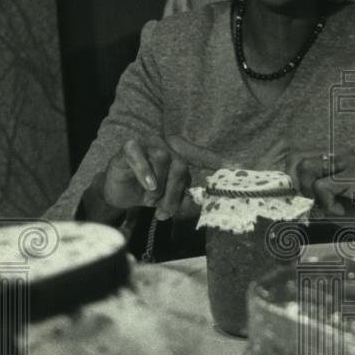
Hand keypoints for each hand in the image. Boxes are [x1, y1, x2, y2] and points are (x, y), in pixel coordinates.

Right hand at [103, 134, 287, 221]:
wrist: (119, 194)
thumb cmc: (149, 193)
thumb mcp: (171, 199)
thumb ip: (189, 199)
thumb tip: (210, 202)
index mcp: (180, 154)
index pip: (202, 156)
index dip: (218, 162)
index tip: (235, 169)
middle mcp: (167, 145)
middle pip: (181, 165)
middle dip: (174, 192)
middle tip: (165, 211)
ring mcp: (148, 144)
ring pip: (163, 160)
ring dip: (159, 187)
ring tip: (150, 201)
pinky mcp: (129, 148)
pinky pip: (140, 156)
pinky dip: (145, 172)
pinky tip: (148, 186)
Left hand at [287, 147, 354, 228]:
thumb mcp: (335, 206)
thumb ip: (315, 200)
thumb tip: (294, 198)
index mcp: (336, 160)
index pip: (300, 159)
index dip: (293, 179)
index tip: (301, 198)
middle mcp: (341, 156)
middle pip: (300, 162)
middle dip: (301, 187)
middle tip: (318, 204)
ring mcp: (349, 162)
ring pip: (307, 170)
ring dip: (314, 195)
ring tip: (332, 207)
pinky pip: (323, 186)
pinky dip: (328, 203)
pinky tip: (343, 208)